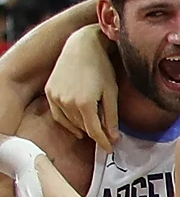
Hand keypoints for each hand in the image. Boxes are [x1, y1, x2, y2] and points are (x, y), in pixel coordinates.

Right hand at [47, 27, 119, 148]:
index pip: (95, 131)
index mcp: (85, 104)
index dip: (104, 143)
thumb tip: (113, 138)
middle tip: (107, 139)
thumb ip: (112, 117)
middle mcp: (67, 102)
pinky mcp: (49, 92)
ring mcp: (55, 97)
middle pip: (83, 127)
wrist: (82, 46)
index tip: (111, 150)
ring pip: (70, 122)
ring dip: (82, 128)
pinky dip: (67, 122)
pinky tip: (77, 126)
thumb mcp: (112, 93)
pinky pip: (58, 115)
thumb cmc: (101, 67)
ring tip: (94, 130)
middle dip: (96, 134)